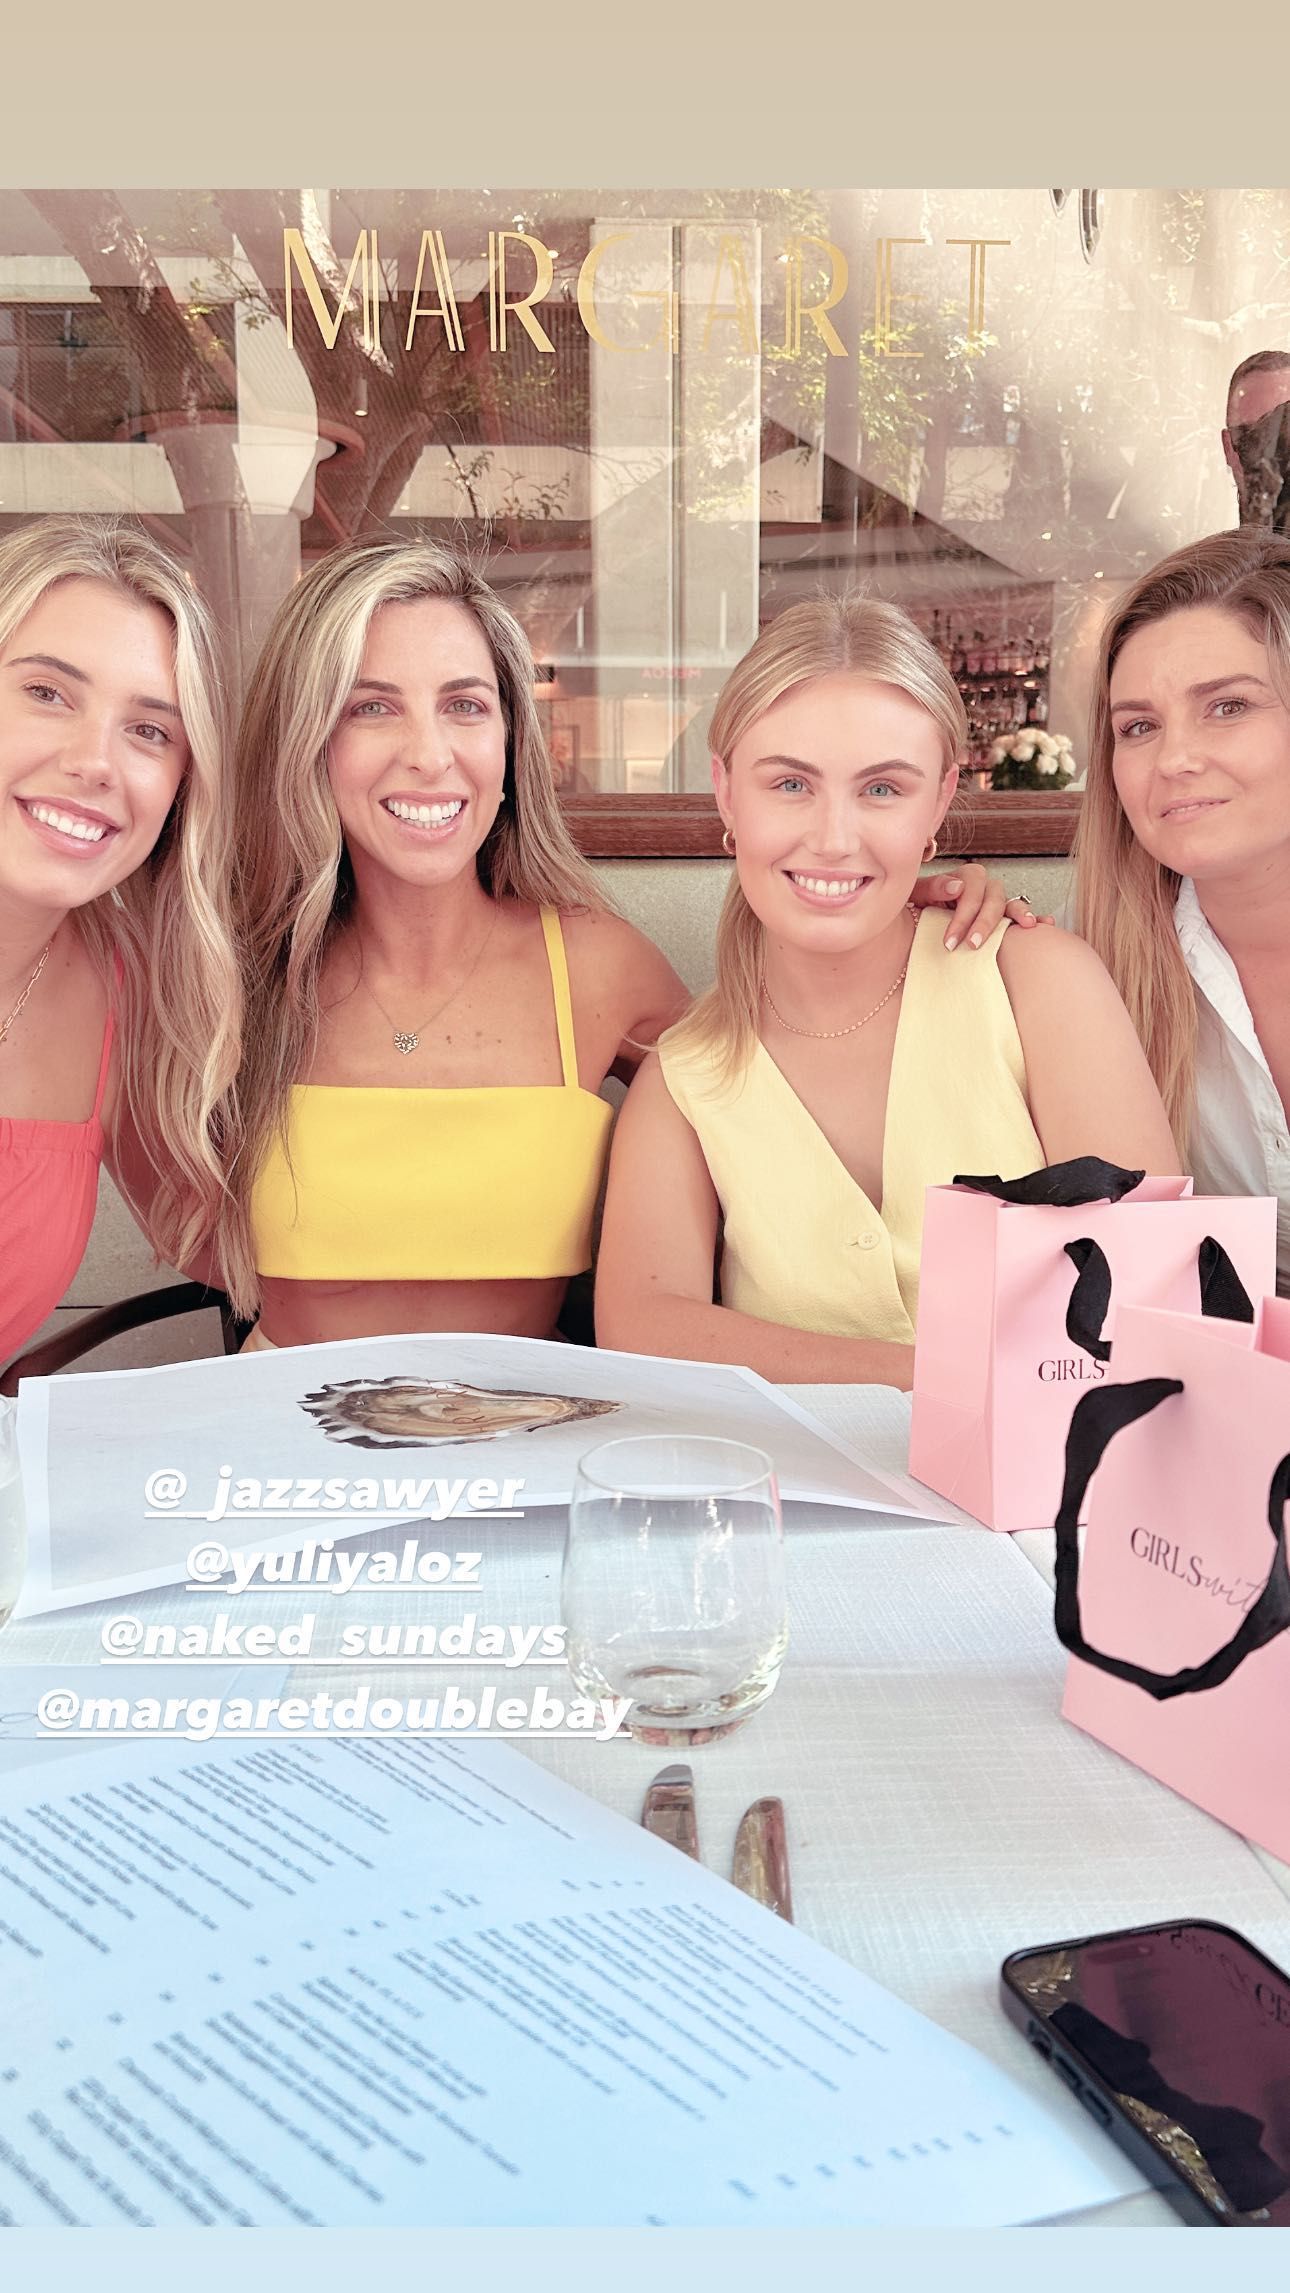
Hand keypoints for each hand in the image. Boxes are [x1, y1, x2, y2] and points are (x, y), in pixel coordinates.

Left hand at [911, 864, 1054, 949]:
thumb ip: (930, 888)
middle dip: (984, 923)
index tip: (950, 942)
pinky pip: (1022, 915)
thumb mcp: (913, 896)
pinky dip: (1035, 917)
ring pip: (1011, 903)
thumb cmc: (912, 911)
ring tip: (1026, 925)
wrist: (914, 929)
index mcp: (962, 878)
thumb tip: (957, 886)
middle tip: (972, 946)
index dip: (963, 915)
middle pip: (994, 897)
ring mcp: (996, 903)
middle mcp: (983, 888)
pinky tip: (1045, 924)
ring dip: (1019, 914)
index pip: (971, 888)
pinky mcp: (1003, 920)